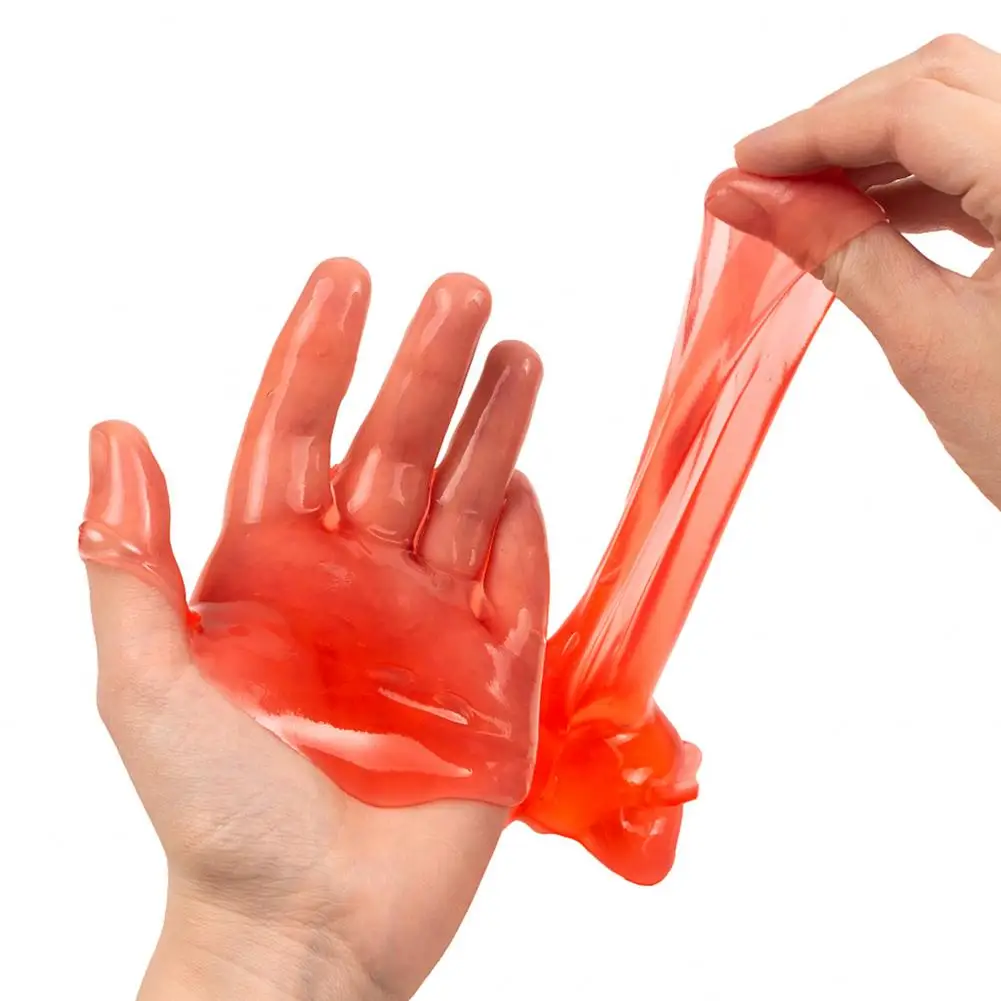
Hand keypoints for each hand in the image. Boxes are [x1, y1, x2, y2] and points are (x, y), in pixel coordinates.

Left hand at [81, 262, 546, 1000]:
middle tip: (463, 291)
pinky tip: (528, 479)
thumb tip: (112, 434)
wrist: (307, 935)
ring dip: (493, 427)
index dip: (320, 353)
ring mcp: (430, 624)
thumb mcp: (147, 687)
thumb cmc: (218, 820)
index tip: (348, 276)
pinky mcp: (494, 678)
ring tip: (517, 353)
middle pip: (395, 448)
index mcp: (272, 570)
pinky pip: (519, 586)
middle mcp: (355, 581)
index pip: (295, 432)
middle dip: (428, 368)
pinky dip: (526, 536)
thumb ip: (129, 564)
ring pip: (468, 499)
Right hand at [708, 34, 1000, 508]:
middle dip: (842, 124)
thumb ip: (839, 251)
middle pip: (941, 83)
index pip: (915, 108)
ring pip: (962, 109)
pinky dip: (918, 176)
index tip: (744, 166)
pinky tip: (865, 212)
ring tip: (803, 202)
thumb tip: (751, 200)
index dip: (814, 128)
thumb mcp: (928, 341)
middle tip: (766, 180)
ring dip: (875, 147)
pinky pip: (985, 155)